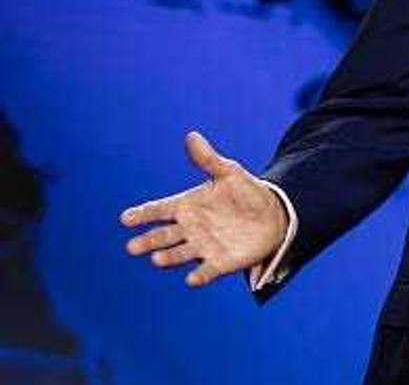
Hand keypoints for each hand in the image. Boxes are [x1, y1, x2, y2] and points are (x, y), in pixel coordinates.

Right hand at [120, 131, 287, 287]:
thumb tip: (191, 136)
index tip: (125, 218)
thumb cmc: (246, 192)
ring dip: (169, 258)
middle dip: (148, 241)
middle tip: (133, 247)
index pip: (159, 210)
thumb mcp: (229, 173)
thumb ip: (208, 159)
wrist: (273, 214)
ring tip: (157, 260)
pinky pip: (208, 271)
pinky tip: (192, 280)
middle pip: (163, 236)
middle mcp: (190, 229)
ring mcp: (203, 247)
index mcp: (187, 206)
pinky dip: (200, 276)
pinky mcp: (221, 263)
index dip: (142, 214)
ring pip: (180, 254)